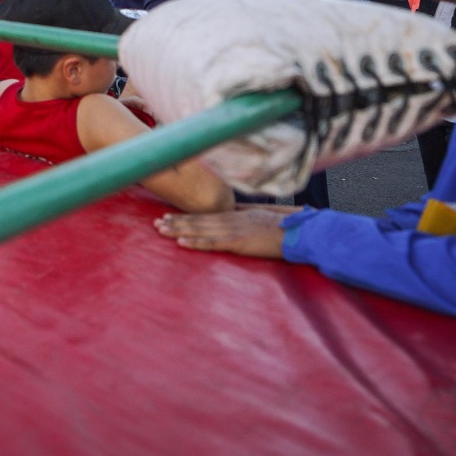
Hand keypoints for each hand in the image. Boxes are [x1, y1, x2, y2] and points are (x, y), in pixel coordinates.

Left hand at [153, 206, 291, 258]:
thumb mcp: (263, 217)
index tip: (169, 216)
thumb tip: (235, 213)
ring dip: (179, 229)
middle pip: (198, 220)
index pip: (206, 215)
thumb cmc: (286, 226)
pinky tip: (181, 241)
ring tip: (161, 230)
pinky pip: (212, 242)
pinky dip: (195, 241)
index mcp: (237, 214)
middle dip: (176, 222)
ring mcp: (234, 230)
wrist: (299, 232)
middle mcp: (232, 219)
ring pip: (200, 229)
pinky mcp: (238, 242)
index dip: (186, 216)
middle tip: (156, 223)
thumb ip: (246, 215)